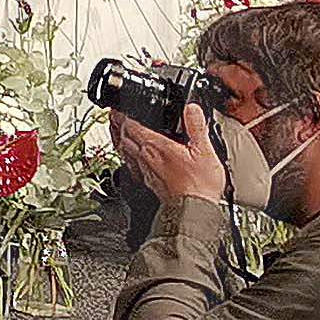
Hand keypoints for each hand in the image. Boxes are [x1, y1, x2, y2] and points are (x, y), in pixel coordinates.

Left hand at [112, 101, 229, 206]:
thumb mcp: (205, 151)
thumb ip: (196, 127)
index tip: (117, 108)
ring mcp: (145, 171)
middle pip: (123, 137)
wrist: (195, 211)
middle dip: (117, 125)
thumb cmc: (200, 185)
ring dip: (119, 139)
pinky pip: (131, 165)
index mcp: (156, 147)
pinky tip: (130, 157)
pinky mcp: (148, 182)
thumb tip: (191, 108)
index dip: (122, 115)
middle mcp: (146, 158)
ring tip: (117, 132)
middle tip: (114, 117)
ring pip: (124, 151)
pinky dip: (127, 156)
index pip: (131, 126)